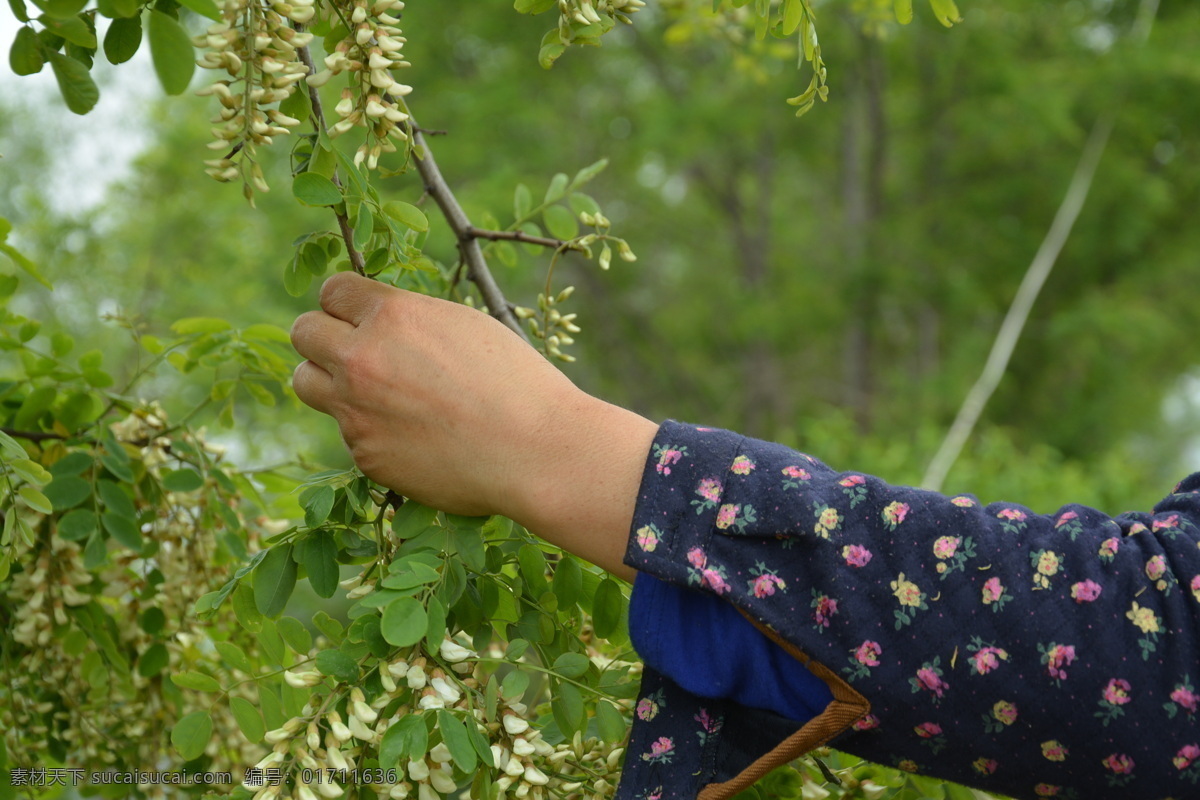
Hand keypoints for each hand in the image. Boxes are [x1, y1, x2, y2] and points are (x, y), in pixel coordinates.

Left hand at [290, 273, 656, 578]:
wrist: (536, 451)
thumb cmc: (515, 382)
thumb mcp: (463, 325)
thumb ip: (408, 319)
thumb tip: (375, 320)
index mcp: (390, 315)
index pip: (332, 291)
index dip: (346, 302)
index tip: (359, 314)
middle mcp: (361, 359)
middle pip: (303, 333)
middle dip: (324, 337)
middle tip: (354, 350)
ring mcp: (356, 411)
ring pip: (307, 383)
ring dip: (329, 382)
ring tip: (370, 391)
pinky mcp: (365, 455)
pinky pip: (347, 432)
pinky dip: (370, 431)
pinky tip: (414, 436)